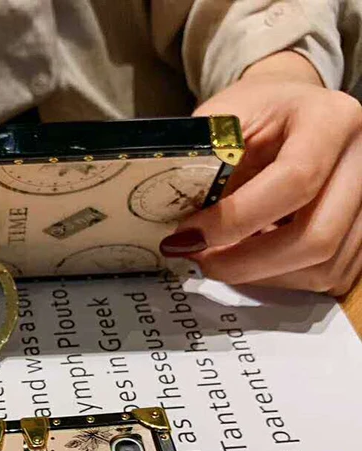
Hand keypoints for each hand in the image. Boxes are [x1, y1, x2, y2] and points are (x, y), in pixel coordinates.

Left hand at [160, 51, 361, 295]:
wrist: (291, 113)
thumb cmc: (254, 118)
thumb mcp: (222, 121)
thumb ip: (200, 165)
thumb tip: (178, 230)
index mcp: (330, 120)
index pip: (294, 181)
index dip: (234, 220)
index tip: (187, 236)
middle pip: (314, 238)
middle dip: (244, 263)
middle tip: (199, 260)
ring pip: (322, 268)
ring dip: (260, 276)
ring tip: (219, 258)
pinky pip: (328, 278)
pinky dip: (281, 279)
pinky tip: (251, 260)